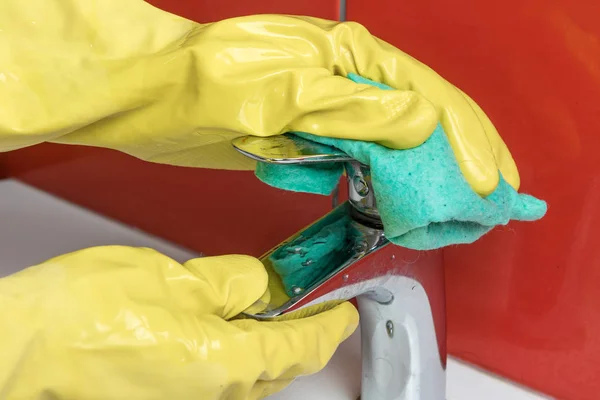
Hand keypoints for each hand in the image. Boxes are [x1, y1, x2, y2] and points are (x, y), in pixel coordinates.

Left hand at [0, 1, 516, 194]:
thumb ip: (351, 106)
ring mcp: (327, 111)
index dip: (464, 138)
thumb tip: (420, 122)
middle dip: (458, 156)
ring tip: (455, 207)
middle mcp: (345, 81)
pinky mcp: (308, 139)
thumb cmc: (204, 81)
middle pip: (420, 119)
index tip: (486, 181)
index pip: (426, 94)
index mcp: (349, 57)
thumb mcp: (281, 89)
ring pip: (391, 144)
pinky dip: (375, 185)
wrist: (154, 101)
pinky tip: (390, 205)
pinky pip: (356, 163)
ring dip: (423, 176)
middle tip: (492, 194)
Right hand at [0, 246, 357, 399]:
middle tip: (315, 304)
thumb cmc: (85, 314)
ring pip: (254, 377)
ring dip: (273, 345)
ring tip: (276, 311)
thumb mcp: (178, 278)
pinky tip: (230, 330)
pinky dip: (240, 355)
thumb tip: (265, 284)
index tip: (345, 308)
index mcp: (226, 363)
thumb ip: (233, 282)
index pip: (303, 346)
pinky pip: (223, 380)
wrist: (24, 345)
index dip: (331, 324)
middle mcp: (215, 396)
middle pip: (282, 366)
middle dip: (305, 335)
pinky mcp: (170, 399)